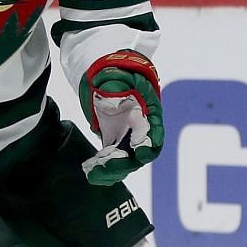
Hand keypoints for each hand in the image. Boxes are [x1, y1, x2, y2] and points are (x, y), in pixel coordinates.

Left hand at [79, 50, 163, 184]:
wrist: (110, 73)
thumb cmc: (118, 72)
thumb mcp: (119, 75)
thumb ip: (117, 86)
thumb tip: (113, 92)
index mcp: (149, 112)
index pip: (154, 134)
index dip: (148, 145)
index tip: (139, 153)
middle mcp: (142, 129)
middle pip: (139, 154)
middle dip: (123, 164)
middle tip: (104, 167)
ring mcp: (129, 136)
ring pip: (126, 161)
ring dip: (112, 170)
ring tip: (93, 174)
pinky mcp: (116, 140)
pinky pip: (114, 159)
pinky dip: (105, 168)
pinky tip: (92, 172)